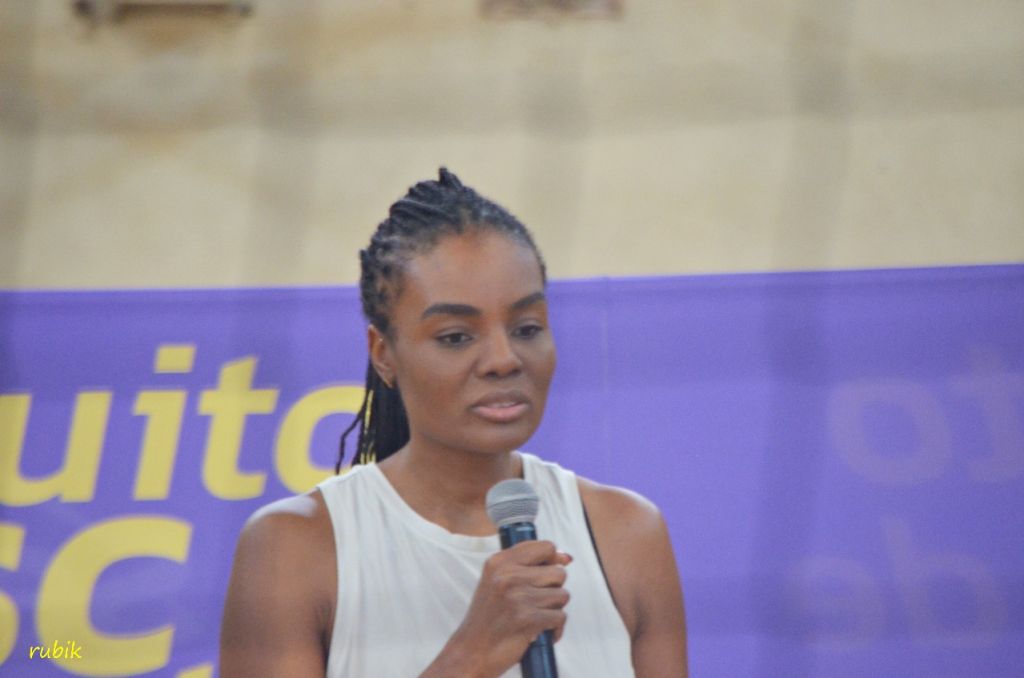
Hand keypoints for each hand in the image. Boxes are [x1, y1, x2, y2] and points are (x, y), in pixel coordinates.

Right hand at [424, 540, 571, 677]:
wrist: (471, 651)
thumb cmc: (488, 618)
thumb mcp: (497, 582)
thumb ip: (527, 565)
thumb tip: (565, 557)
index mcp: (499, 562)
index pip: (545, 547)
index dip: (553, 560)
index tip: (548, 573)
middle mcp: (507, 575)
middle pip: (559, 572)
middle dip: (553, 589)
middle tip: (536, 602)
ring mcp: (517, 596)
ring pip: (562, 595)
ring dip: (554, 610)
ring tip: (536, 616)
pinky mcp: (526, 618)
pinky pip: (560, 617)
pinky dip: (555, 628)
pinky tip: (540, 632)